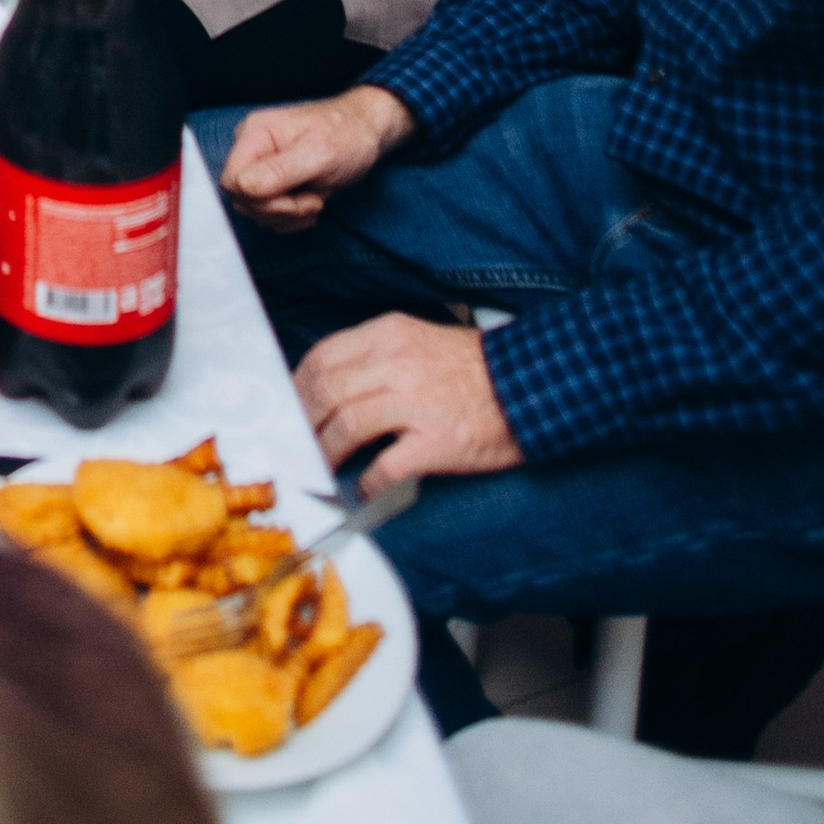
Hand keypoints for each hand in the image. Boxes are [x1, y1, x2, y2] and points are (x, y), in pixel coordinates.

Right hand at [217, 83, 411, 232]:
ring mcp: (262, 167)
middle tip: (311, 201)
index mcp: (255, 134)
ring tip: (315, 200)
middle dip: (279, 210)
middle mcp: (253, 150)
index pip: (231, 181)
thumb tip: (242, 187)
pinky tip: (312, 203)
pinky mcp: (273, 183)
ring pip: (256, 211)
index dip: (258, 200)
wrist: (365, 134)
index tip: (294, 199)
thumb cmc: (346, 135)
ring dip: (289, 215)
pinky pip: (270, 214)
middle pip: (241, 199)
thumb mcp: (318, 154)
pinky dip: (293, 218)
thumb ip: (279, 171)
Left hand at [296, 312, 520, 489]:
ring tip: (325, 469)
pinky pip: (386, 466)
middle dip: (305, 423)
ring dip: (327, 453)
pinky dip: (368, 482)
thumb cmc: (474, 367)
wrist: (532, 383)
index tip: (292, 406)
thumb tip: (332, 385)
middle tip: (300, 443)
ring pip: (346, 428)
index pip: (323, 357)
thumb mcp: (418, 339)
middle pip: (326, 393)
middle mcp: (396, 364)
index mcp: (389, 334)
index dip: (299, 386)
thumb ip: (376, 355)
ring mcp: (416, 403)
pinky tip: (366, 488)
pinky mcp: (436, 442)